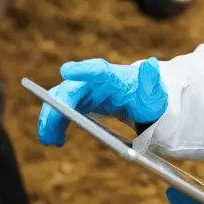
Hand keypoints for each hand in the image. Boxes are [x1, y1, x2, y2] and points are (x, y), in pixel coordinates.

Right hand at [38, 57, 167, 146]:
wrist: (142, 102)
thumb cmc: (147, 97)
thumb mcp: (154, 95)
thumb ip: (151, 81)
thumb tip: (151, 63)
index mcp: (115, 77)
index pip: (98, 70)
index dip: (82, 70)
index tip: (66, 71)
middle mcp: (95, 81)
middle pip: (71, 88)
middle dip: (57, 106)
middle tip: (49, 128)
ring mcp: (85, 90)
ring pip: (61, 99)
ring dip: (51, 118)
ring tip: (49, 139)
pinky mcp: (80, 101)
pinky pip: (62, 110)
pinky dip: (55, 123)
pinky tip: (55, 139)